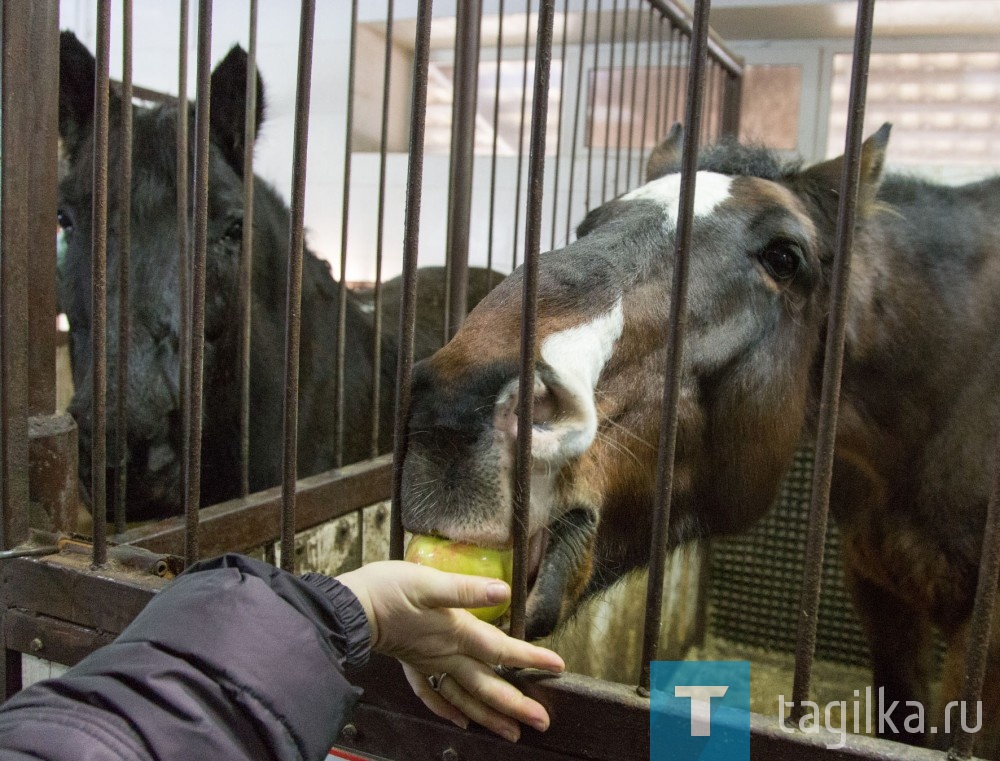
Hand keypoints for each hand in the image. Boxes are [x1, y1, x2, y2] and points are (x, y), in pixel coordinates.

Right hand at [337, 561, 564, 742]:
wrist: (348, 609)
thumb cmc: (387, 590)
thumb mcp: (428, 582)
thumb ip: (466, 590)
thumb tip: (502, 592)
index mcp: (455, 633)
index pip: (501, 650)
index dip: (530, 658)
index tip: (558, 667)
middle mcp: (446, 655)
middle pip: (487, 686)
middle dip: (516, 705)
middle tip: (543, 721)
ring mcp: (428, 663)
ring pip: (464, 697)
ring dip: (489, 716)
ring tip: (511, 732)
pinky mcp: (411, 663)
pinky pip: (433, 694)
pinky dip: (448, 709)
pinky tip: (459, 721)